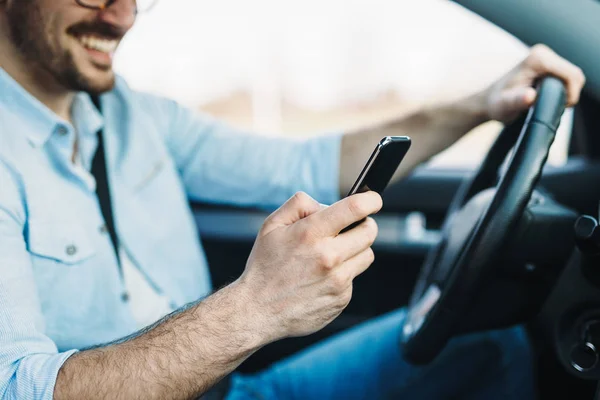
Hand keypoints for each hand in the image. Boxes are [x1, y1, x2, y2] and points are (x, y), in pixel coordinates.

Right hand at [238, 191, 381, 340]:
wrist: (257, 311)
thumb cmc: (264, 267)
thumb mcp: (272, 226)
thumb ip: (299, 205)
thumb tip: (324, 204)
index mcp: (311, 234)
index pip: (355, 209)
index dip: (371, 200)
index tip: (372, 200)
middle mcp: (329, 257)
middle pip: (369, 232)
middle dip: (364, 224)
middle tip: (352, 227)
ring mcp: (338, 280)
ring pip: (366, 255)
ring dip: (355, 250)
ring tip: (332, 255)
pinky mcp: (341, 299)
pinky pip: (354, 278)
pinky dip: (343, 274)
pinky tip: (321, 278)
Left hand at [483, 44, 585, 122]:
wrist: (489, 100)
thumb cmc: (496, 104)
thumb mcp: (505, 105)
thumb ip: (517, 100)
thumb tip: (530, 96)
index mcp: (537, 59)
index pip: (571, 74)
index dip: (571, 93)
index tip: (561, 107)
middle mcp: (542, 53)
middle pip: (574, 74)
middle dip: (570, 93)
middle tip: (554, 107)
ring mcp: (545, 57)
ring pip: (572, 75)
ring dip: (567, 92)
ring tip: (550, 104)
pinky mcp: (547, 64)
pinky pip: (566, 76)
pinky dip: (564, 89)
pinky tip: (549, 98)